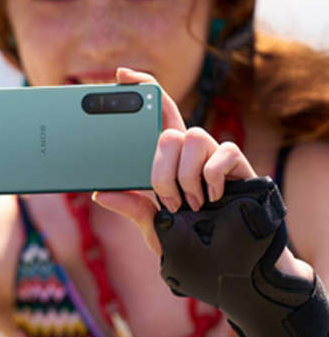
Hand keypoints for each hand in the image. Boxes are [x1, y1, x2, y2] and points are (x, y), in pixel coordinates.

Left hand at [92, 67, 255, 254]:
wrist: (229, 261)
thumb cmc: (190, 238)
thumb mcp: (153, 227)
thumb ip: (132, 209)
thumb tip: (99, 194)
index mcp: (166, 158)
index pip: (154, 113)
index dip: (142, 87)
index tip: (120, 75)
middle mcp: (188, 150)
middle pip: (169, 127)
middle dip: (161, 169)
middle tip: (167, 200)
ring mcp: (213, 154)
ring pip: (192, 137)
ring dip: (185, 176)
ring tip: (189, 204)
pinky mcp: (237, 163)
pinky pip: (223, 152)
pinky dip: (212, 177)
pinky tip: (211, 199)